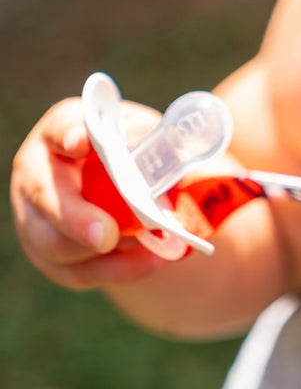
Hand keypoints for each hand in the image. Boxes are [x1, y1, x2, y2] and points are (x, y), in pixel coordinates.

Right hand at [10, 97, 165, 289]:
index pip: (61, 129)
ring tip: (148, 243)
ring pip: (54, 244)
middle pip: (46, 196)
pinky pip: (78, 272)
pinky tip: (152, 261)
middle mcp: (38, 172)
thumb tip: (166, 149)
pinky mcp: (49, 255)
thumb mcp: (141, 134)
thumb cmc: (130, 150)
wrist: (123, 185)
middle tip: (107, 234)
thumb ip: (147, 138)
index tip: (82, 143)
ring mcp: (35, 217)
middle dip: (77, 218)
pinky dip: (117, 270)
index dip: (71, 136)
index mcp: (62, 131)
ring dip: (102, 252)